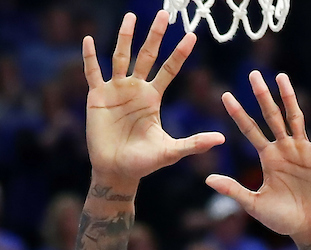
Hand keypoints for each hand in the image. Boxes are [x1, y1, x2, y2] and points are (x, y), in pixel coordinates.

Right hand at [82, 12, 224, 193]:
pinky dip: (90, 57)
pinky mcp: (97, 97)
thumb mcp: (171, 152)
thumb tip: (222, 140)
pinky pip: (92, 72)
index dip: (179, 53)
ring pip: (120, 57)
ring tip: (131, 17)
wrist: (117, 172)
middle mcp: (135, 88)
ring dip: (125, 37)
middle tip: (164, 14)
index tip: (191, 36)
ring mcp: (116, 90)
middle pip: (147, 56)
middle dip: (155, 36)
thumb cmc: (143, 163)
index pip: (169, 69)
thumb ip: (194, 143)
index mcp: (152, 97)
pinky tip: (88, 40)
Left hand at [208, 74, 310, 246]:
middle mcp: (284, 148)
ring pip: (294, 117)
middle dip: (262, 96)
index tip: (225, 96)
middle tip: (253, 74)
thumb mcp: (255, 205)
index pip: (250, 130)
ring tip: (281, 76)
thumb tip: (207, 180)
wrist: (310, 228)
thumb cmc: (282, 219)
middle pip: (271, 116)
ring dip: (288, 97)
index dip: (238, 113)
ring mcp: (303, 149)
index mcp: (268, 157)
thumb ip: (233, 190)